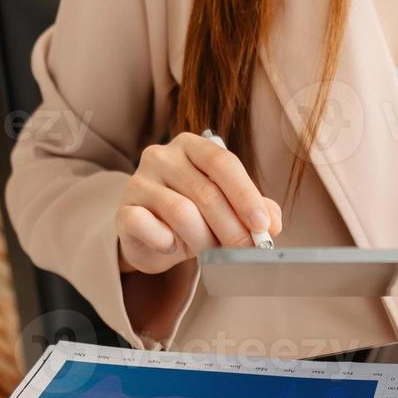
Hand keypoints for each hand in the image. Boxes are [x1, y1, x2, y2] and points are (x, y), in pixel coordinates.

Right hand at [116, 132, 283, 274]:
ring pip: (182, 213)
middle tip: (246, 250)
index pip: (223, 162)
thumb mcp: (228, 209)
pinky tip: (172, 246)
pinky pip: (150, 227)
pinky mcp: (124, 210)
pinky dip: (167, 242)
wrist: (153, 238)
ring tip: (209, 250)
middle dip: (232, 227)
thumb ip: (254, 209)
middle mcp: (161, 156)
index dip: (246, 195)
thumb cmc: (195, 218)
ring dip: (203, 239)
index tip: (262, 225)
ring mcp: (138, 181)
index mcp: (191, 146)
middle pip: (206, 192)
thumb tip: (272, 223)